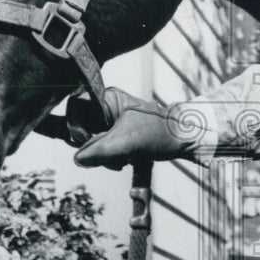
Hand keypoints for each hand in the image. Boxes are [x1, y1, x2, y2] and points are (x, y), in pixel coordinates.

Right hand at [73, 88, 195, 169]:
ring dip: (101, 156)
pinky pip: (99, 149)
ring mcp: (109, 122)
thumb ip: (99, 151)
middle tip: (105, 157)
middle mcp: (104, 108)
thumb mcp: (127, 142)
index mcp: (106, 97)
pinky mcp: (114, 136)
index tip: (86, 138)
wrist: (185, 140)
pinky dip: (107, 159)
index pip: (75, 105)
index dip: (75, 123)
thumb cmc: (160, 133)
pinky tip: (123, 162)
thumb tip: (78, 159)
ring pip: (89, 141)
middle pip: (79, 126)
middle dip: (90, 146)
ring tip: (120, 161)